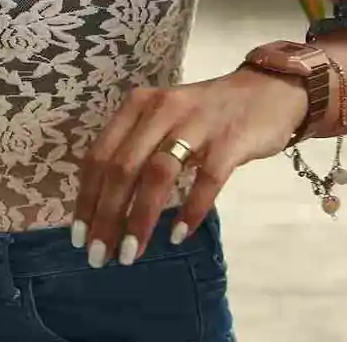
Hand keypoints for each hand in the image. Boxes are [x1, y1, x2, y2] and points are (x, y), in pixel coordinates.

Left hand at [70, 69, 306, 266]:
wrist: (268, 91)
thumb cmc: (206, 116)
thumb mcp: (162, 122)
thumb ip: (136, 151)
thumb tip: (104, 207)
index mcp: (137, 106)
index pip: (99, 155)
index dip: (86, 198)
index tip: (78, 236)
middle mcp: (162, 110)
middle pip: (123, 168)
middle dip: (107, 216)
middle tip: (99, 255)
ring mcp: (197, 123)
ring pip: (158, 173)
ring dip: (140, 218)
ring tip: (130, 253)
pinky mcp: (231, 139)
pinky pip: (207, 179)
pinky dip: (190, 209)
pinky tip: (178, 235)